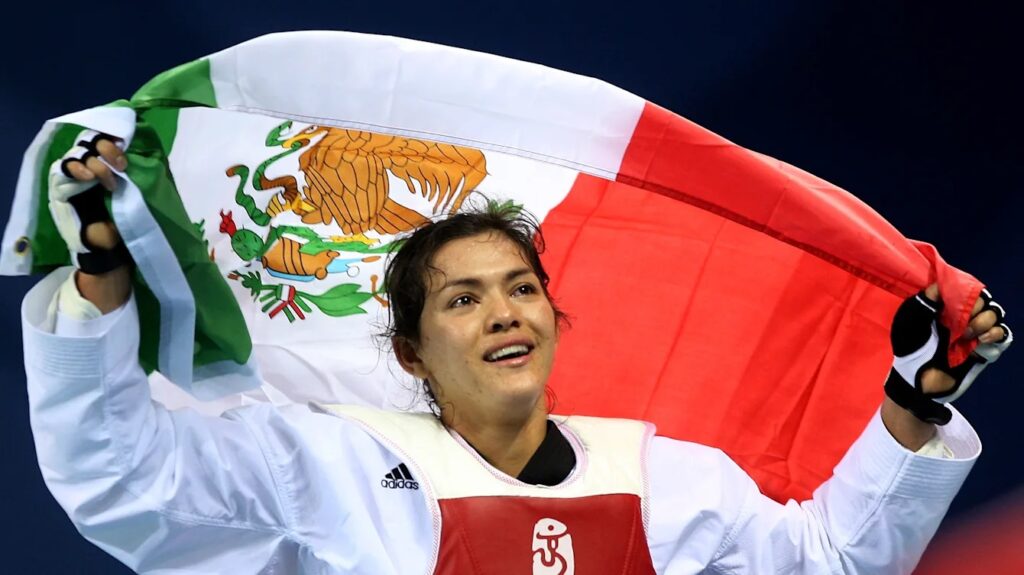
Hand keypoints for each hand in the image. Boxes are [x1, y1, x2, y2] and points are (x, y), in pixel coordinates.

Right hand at [48, 130, 131, 271]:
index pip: (102, 136)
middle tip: (122, 164)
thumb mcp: (134, 191)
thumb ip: (134, 171)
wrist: (109, 247)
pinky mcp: (60, 188)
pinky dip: (77, 169)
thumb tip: (151, 150)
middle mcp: (85, 165)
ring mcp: (71, 176)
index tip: (128, 141)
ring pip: (77, 152)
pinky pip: (62, 170)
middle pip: (89, 139)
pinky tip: (89, 178)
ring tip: (110, 182)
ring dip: (96, 162)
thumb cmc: (123, 219)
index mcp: (103, 163)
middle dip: (106, 146)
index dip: (112, 135)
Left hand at [885, 284, 1012, 424]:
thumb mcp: (909, 323)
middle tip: (960, 322)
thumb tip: (940, 284)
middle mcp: (962, 316)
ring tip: (965, 335)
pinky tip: (981, 341)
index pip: (965, 287)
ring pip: (995, 314)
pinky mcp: (985, 348)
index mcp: (944, 306)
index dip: (966, 291)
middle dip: (975, 307)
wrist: (918, 382)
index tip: (955, 303)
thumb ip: (923, 302)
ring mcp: (975, 331)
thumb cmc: (910, 351)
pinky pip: (1003, 334)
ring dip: (983, 321)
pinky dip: (996, 334)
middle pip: (983, 299)